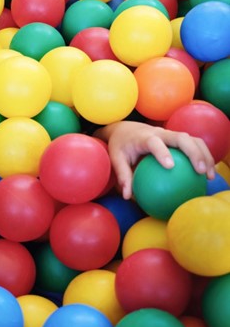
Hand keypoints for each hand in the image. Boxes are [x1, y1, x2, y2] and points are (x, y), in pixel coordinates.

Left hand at [94, 121, 215, 199]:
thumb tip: (128, 197)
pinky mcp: (177, 138)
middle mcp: (160, 133)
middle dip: (193, 153)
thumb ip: (123, 176)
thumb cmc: (120, 146)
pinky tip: (207, 174)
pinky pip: (194, 144)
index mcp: (144, 137)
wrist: (125, 130)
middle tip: (201, 171)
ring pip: (193, 140)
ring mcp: (171, 134)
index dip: (162, 152)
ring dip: (204, 155)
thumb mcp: (117, 159)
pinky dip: (203, 156)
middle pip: (181, 138)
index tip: (169, 166)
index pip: (154, 142)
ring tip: (209, 175)